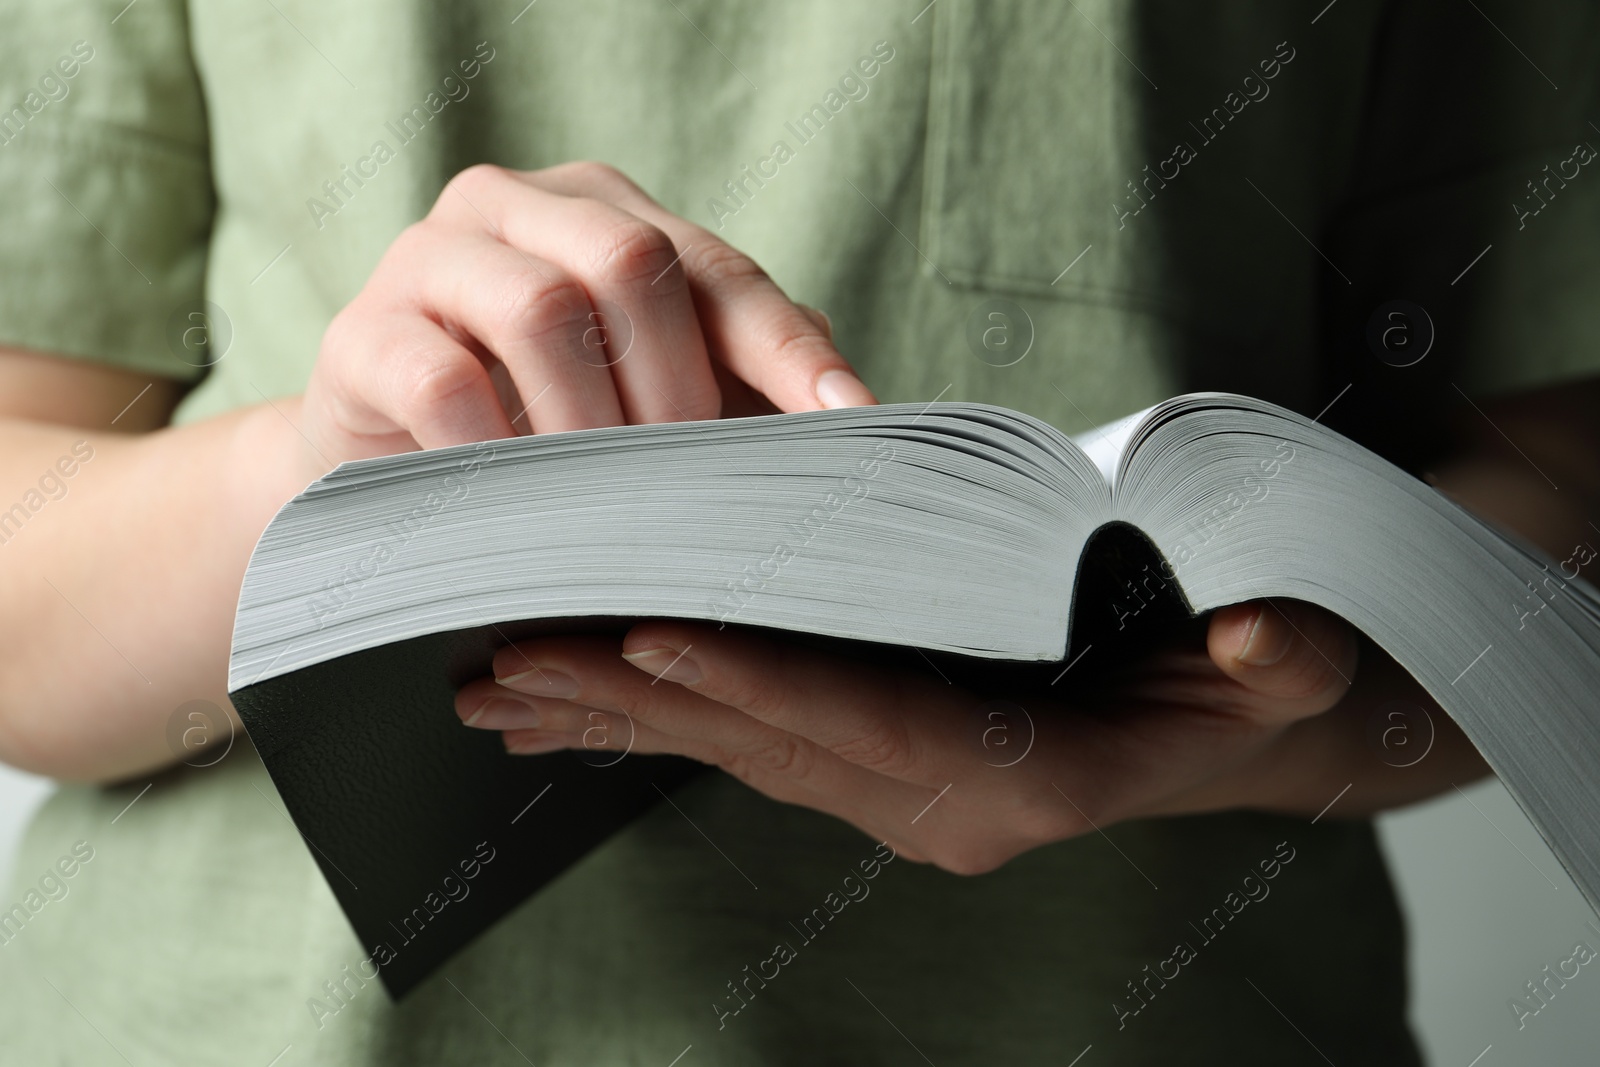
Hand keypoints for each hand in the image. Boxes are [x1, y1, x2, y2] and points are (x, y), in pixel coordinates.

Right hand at [295, 161, 871, 480]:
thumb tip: (853, 418)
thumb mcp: (642, 401)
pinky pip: (440, 380)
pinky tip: (515, 498)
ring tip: (602, 499)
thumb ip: (732, 386)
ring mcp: (430, 259)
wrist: (383, 467)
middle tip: (685, 481)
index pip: (716, 268)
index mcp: (604, 213)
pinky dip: (494, 451)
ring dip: (590, 424)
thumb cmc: (537, 428)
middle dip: (678, 388)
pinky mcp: (361, 334)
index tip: (850, 419)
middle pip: (633, 262)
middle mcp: (519, 208)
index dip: (786, 347)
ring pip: (542, 310)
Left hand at [453, 601, 1489, 872]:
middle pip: (767, 739)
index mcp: (1022, 775)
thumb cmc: (1248, 680)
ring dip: (618, 718)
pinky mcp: (877, 771)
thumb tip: (1265, 640)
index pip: (867, 720)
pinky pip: (750, 745)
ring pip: (737, 750)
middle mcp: (940, 805)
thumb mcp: (1285, 665)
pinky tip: (576, 702)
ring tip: (496, 686)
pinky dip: (659, 721)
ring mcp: (900, 798)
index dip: (760, 679)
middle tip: (504, 658)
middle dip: (635, 699)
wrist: (1235, 730)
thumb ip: (1275, 662)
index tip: (646, 638)